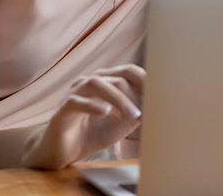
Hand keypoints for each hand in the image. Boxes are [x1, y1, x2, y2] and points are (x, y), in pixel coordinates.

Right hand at [22, 64, 143, 168]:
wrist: (64, 152)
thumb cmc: (93, 133)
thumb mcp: (121, 124)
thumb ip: (136, 114)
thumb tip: (155, 106)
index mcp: (105, 82)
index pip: (128, 71)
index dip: (145, 80)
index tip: (160, 95)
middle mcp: (89, 82)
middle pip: (116, 78)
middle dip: (135, 94)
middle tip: (146, 113)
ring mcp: (74, 93)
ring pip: (96, 83)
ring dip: (118, 99)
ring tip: (132, 116)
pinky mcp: (62, 109)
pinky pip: (76, 101)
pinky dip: (92, 105)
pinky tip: (104, 112)